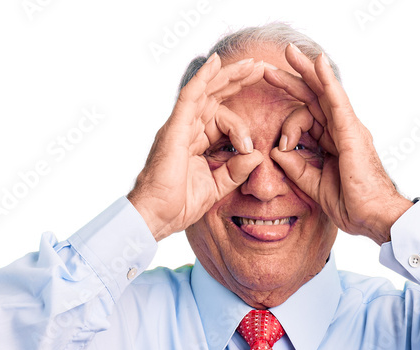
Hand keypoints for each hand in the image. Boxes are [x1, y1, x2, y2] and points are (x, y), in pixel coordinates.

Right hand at [128, 55, 265, 240]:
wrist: (158, 216)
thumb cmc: (179, 205)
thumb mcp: (217, 186)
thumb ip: (236, 171)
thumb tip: (257, 155)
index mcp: (196, 141)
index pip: (222, 118)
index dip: (242, 122)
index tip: (254, 141)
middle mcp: (187, 128)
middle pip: (215, 96)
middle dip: (238, 81)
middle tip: (261, 67)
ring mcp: (180, 126)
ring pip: (207, 91)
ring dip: (229, 75)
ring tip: (252, 64)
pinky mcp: (175, 128)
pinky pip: (190, 96)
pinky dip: (203, 78)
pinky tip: (216, 63)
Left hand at [266, 45, 412, 245]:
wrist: (373, 217)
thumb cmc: (352, 205)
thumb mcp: (315, 186)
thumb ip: (297, 168)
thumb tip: (276, 151)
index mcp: (334, 143)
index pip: (308, 119)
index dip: (288, 123)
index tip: (279, 145)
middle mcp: (342, 130)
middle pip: (314, 98)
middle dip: (293, 79)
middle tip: (271, 64)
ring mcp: (348, 129)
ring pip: (323, 92)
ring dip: (304, 71)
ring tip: (287, 52)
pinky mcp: (352, 132)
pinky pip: (337, 101)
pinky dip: (327, 81)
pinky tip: (317, 63)